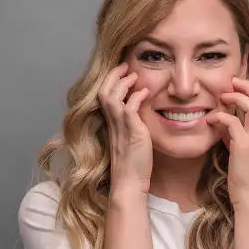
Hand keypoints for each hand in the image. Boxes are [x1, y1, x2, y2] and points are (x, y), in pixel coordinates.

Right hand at [98, 63, 151, 194]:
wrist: (129, 182)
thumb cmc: (133, 164)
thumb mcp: (131, 140)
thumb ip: (132, 126)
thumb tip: (140, 116)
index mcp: (111, 124)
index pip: (104, 96)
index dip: (111, 82)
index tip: (122, 72)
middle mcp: (112, 124)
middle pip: (103, 92)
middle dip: (113, 76)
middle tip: (125, 66)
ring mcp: (120, 127)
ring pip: (112, 97)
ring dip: (122, 83)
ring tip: (134, 74)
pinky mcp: (131, 132)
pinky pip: (129, 109)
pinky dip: (135, 97)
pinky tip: (145, 92)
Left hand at [205, 77, 248, 207]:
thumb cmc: (245, 177)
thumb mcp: (242, 152)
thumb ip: (236, 136)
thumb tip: (225, 124)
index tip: (238, 87)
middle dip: (247, 86)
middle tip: (231, 83)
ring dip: (235, 97)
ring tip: (222, 97)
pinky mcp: (243, 146)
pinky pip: (232, 122)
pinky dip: (220, 116)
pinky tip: (210, 120)